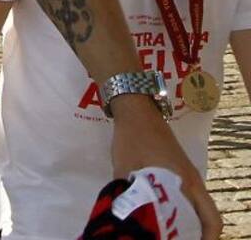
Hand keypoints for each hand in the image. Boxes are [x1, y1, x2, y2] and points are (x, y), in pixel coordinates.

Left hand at [110, 97, 221, 238]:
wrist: (135, 108)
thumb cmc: (132, 139)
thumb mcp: (125, 170)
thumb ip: (127, 196)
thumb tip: (123, 216)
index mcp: (187, 183)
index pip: (211, 219)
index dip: (206, 239)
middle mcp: (193, 181)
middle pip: (207, 217)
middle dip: (196, 234)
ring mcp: (187, 173)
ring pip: (198, 207)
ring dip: (189, 222)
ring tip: (169, 232)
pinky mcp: (179, 168)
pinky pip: (189, 196)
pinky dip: (182, 209)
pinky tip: (163, 213)